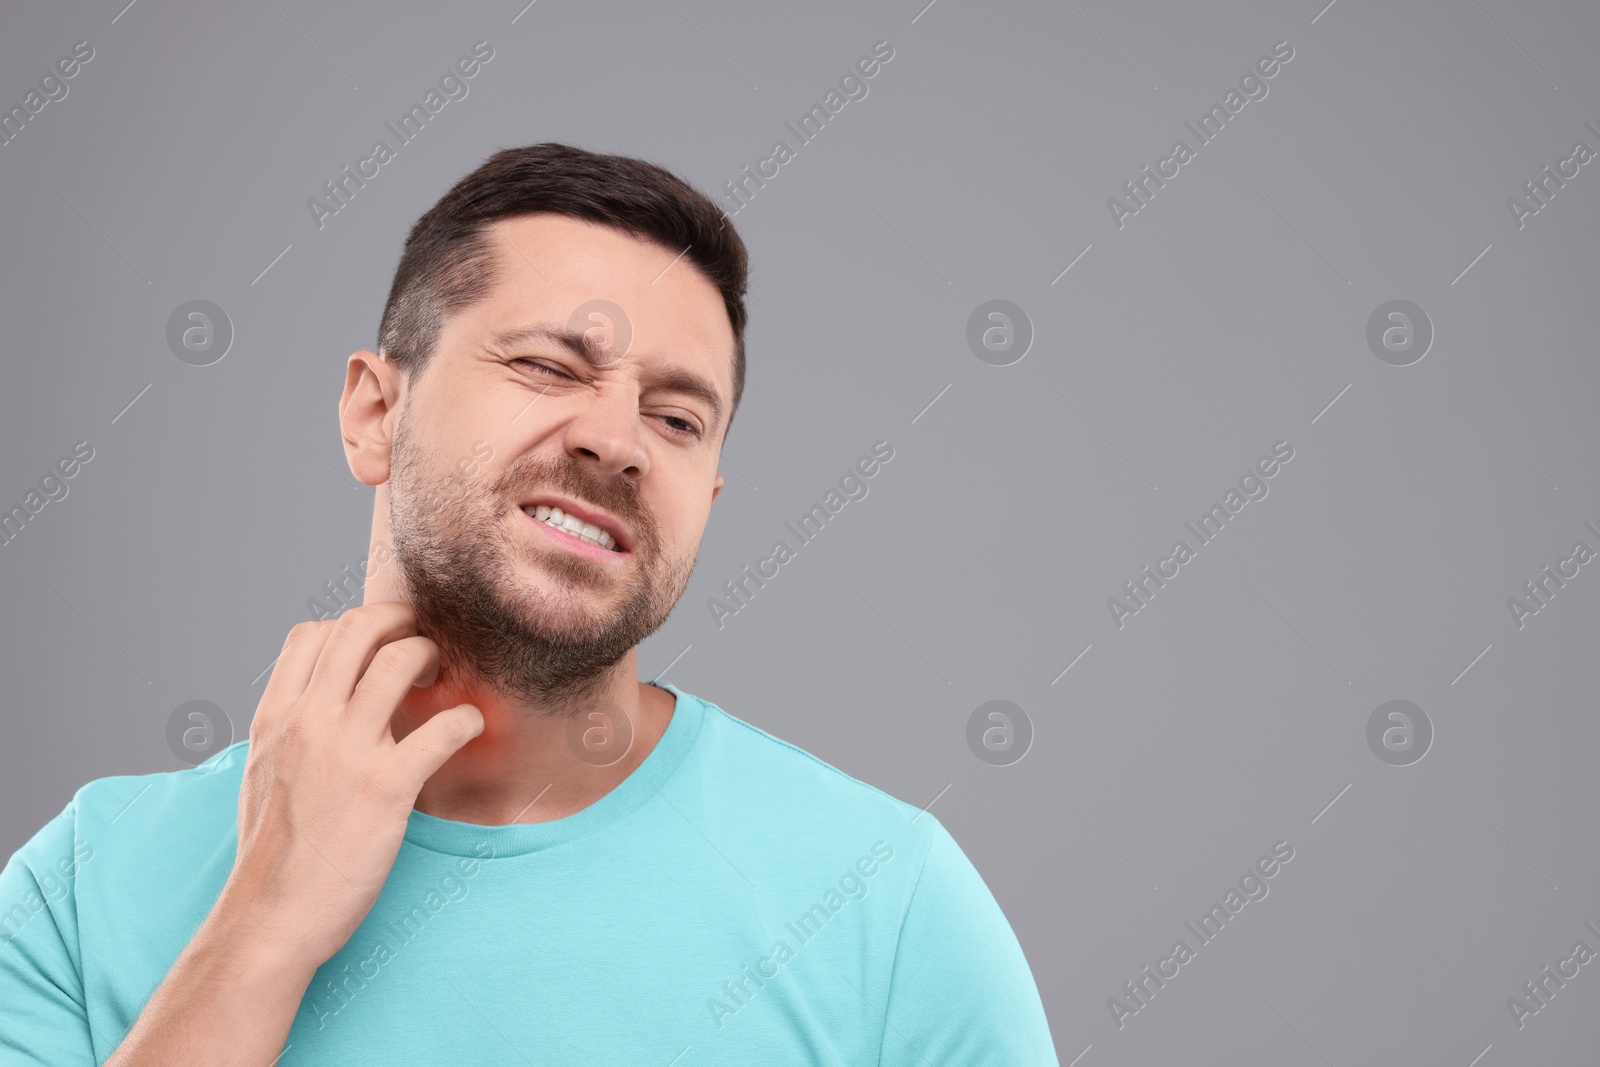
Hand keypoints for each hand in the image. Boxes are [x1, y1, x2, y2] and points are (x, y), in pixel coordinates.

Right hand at [224, 601, 482, 971]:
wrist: (271, 917)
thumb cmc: (271, 854)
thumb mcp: (262, 774)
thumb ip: (288, 731)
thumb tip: (314, 705)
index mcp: (275, 719)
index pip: (310, 634)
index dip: (351, 626)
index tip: (377, 643)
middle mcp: (308, 722)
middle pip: (359, 629)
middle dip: (401, 621)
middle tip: (424, 640)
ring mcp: (348, 751)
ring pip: (401, 661)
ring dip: (433, 656)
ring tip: (443, 679)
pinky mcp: (387, 786)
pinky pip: (443, 727)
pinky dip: (467, 718)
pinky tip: (469, 729)